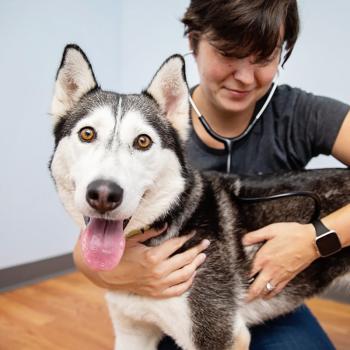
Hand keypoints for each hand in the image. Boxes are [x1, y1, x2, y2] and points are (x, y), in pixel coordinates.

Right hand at [74, 226, 209, 297]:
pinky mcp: (156, 293)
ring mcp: (158, 285)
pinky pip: (178, 290)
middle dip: (197, 250)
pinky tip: (192, 274)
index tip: (193, 232)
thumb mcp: (134, 240)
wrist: (106, 274)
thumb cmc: (119, 255)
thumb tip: (166, 225)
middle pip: (185, 259)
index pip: (176, 245)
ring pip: (185, 275)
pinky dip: (187, 282)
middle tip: (205, 243)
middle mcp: (158, 272)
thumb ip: (151, 232)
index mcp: (153, 256)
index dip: (186, 237)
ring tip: (202, 257)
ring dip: (195, 265)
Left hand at [242, 222, 317, 301]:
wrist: (312, 241)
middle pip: (256, 288)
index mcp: (264, 257)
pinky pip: (277, 290)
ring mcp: (280, 275)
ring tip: (250, 298)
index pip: (248, 273)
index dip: (240, 279)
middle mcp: (270, 269)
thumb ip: (255, 236)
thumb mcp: (271, 230)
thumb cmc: (292, 233)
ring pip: (266, 291)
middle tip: (241, 299)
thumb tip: (242, 240)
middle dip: (248, 295)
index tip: (235, 282)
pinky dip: (270, 294)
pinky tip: (266, 295)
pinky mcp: (289, 277)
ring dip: (258, 296)